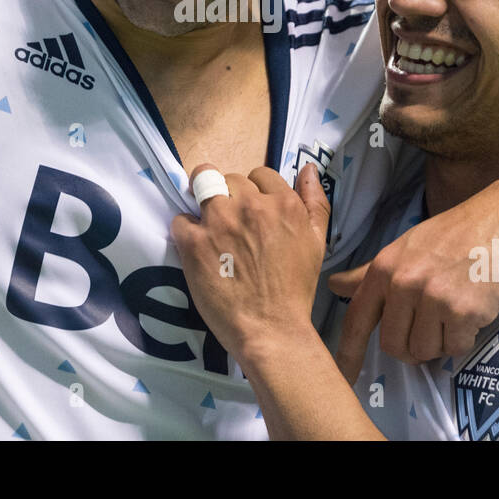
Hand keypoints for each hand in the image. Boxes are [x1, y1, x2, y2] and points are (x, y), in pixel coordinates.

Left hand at [170, 163, 330, 360]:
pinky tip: (196, 248)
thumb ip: (315, 202)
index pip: (260, 174)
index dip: (255, 192)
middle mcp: (251, 206)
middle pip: (230, 179)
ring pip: (202, 185)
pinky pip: (180, 218)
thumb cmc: (295, 290)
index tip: (252, 214)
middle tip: (232, 225)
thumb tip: (309, 168)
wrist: (271, 329)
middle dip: (230, 197)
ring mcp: (220, 222)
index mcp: (284, 204)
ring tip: (209, 226)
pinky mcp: (194, 242)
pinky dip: (185, 230)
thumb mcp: (317, 242)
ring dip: (204, 203)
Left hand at [327, 176, 498, 381]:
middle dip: (412, 346)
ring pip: (425, 350)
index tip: (344, 379)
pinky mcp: (463, 311)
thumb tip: (334, 285)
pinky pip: (455, 347)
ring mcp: (433, 298)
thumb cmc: (455, 233)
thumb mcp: (406, 247)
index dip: (348, 354)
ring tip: (454, 312)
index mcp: (384, 268)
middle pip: (394, 345)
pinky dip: (465, 337)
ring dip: (441, 342)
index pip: (357, 319)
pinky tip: (473, 311)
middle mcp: (403, 283)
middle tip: (431, 327)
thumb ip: (371, 273)